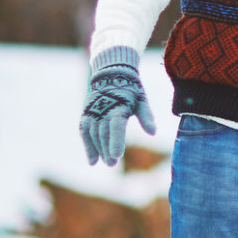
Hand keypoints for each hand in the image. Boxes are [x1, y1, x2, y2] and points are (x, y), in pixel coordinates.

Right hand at [80, 46, 155, 166]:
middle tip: (112, 163)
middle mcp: (103, 110)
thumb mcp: (142, 100)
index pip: (116, 127)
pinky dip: (87, 145)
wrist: (111, 73)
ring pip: (93, 134)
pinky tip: (93, 161)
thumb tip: (153, 132)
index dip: (115, 142)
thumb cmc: (131, 89)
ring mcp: (93, 112)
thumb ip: (146, 116)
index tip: (117, 156)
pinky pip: (84, 131)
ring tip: (106, 162)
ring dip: (98, 150)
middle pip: (103, 133)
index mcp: (118, 107)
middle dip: (107, 149)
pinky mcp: (86, 113)